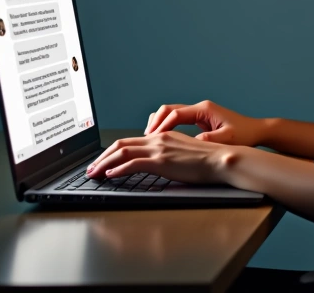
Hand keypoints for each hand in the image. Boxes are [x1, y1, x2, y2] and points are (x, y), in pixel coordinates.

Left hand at [85, 131, 234, 183]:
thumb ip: (168, 155)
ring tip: (94, 174)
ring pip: (122, 152)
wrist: (222, 159)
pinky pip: (133, 163)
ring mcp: (159, 149)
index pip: (130, 141)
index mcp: (163, 137)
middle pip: (121, 144)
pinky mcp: (161, 161)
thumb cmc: (209, 160)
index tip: (102, 161)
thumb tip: (157, 165)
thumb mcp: (184, 154)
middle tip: (91, 169)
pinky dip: (118, 169)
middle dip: (101, 157)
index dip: (111, 151)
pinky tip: (110, 176)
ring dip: (104, 164)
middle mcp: (158, 139)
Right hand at [144, 100, 264, 146]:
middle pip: (168, 109)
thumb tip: (193, 142)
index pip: (175, 113)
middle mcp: (200, 108)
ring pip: (170, 113)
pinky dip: (166, 126)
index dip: (161, 125)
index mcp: (204, 110)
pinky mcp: (199, 119)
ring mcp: (199, 112)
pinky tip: (161, 139)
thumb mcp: (228, 139)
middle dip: (155, 123)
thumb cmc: (245, 135)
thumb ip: (210, 140)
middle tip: (146, 139)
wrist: (257, 131)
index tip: (152, 138)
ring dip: (159, 123)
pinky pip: (176, 119)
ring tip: (149, 139)